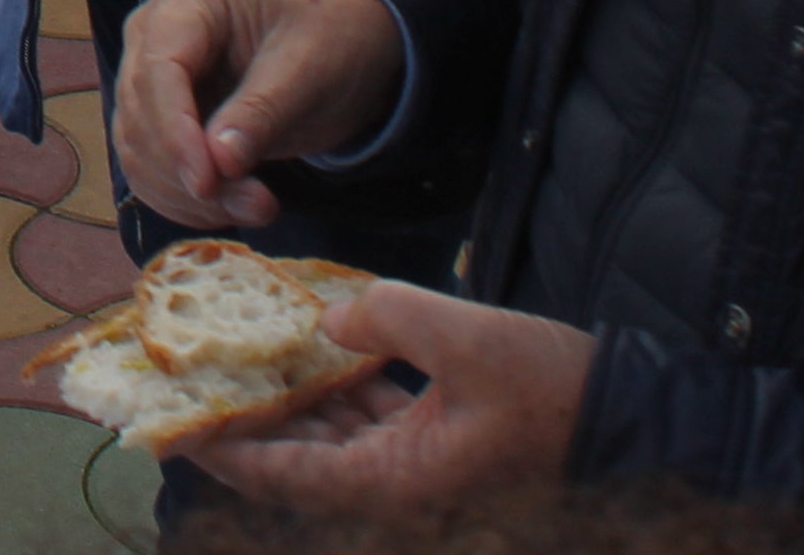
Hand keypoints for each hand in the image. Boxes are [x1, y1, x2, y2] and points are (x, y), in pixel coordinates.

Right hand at [109, 0, 403, 229]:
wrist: (347, 46)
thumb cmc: (331, 38)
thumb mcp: (309, 69)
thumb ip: (261, 113)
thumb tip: (219, 163)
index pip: (159, 68)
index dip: (175, 131)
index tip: (207, 182)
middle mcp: (154, 33)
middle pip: (140, 113)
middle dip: (188, 170)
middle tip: (258, 206)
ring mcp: (151, 78)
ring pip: (138, 149)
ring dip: (187, 194)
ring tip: (257, 208)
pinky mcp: (159, 120)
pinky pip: (149, 170)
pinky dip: (183, 201)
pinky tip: (232, 208)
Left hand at [187, 289, 596, 512]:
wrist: (629, 416)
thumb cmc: (554, 390)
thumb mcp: (468, 340)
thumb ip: (388, 320)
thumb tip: (330, 320)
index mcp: (392, 480)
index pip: (284, 474)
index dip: (224, 449)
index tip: (174, 424)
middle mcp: (395, 483)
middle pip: (297, 455)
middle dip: (247, 415)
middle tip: (197, 374)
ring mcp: (416, 464)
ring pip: (330, 434)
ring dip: (290, 395)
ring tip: (242, 349)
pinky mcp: (436, 440)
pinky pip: (367, 417)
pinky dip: (338, 385)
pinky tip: (318, 342)